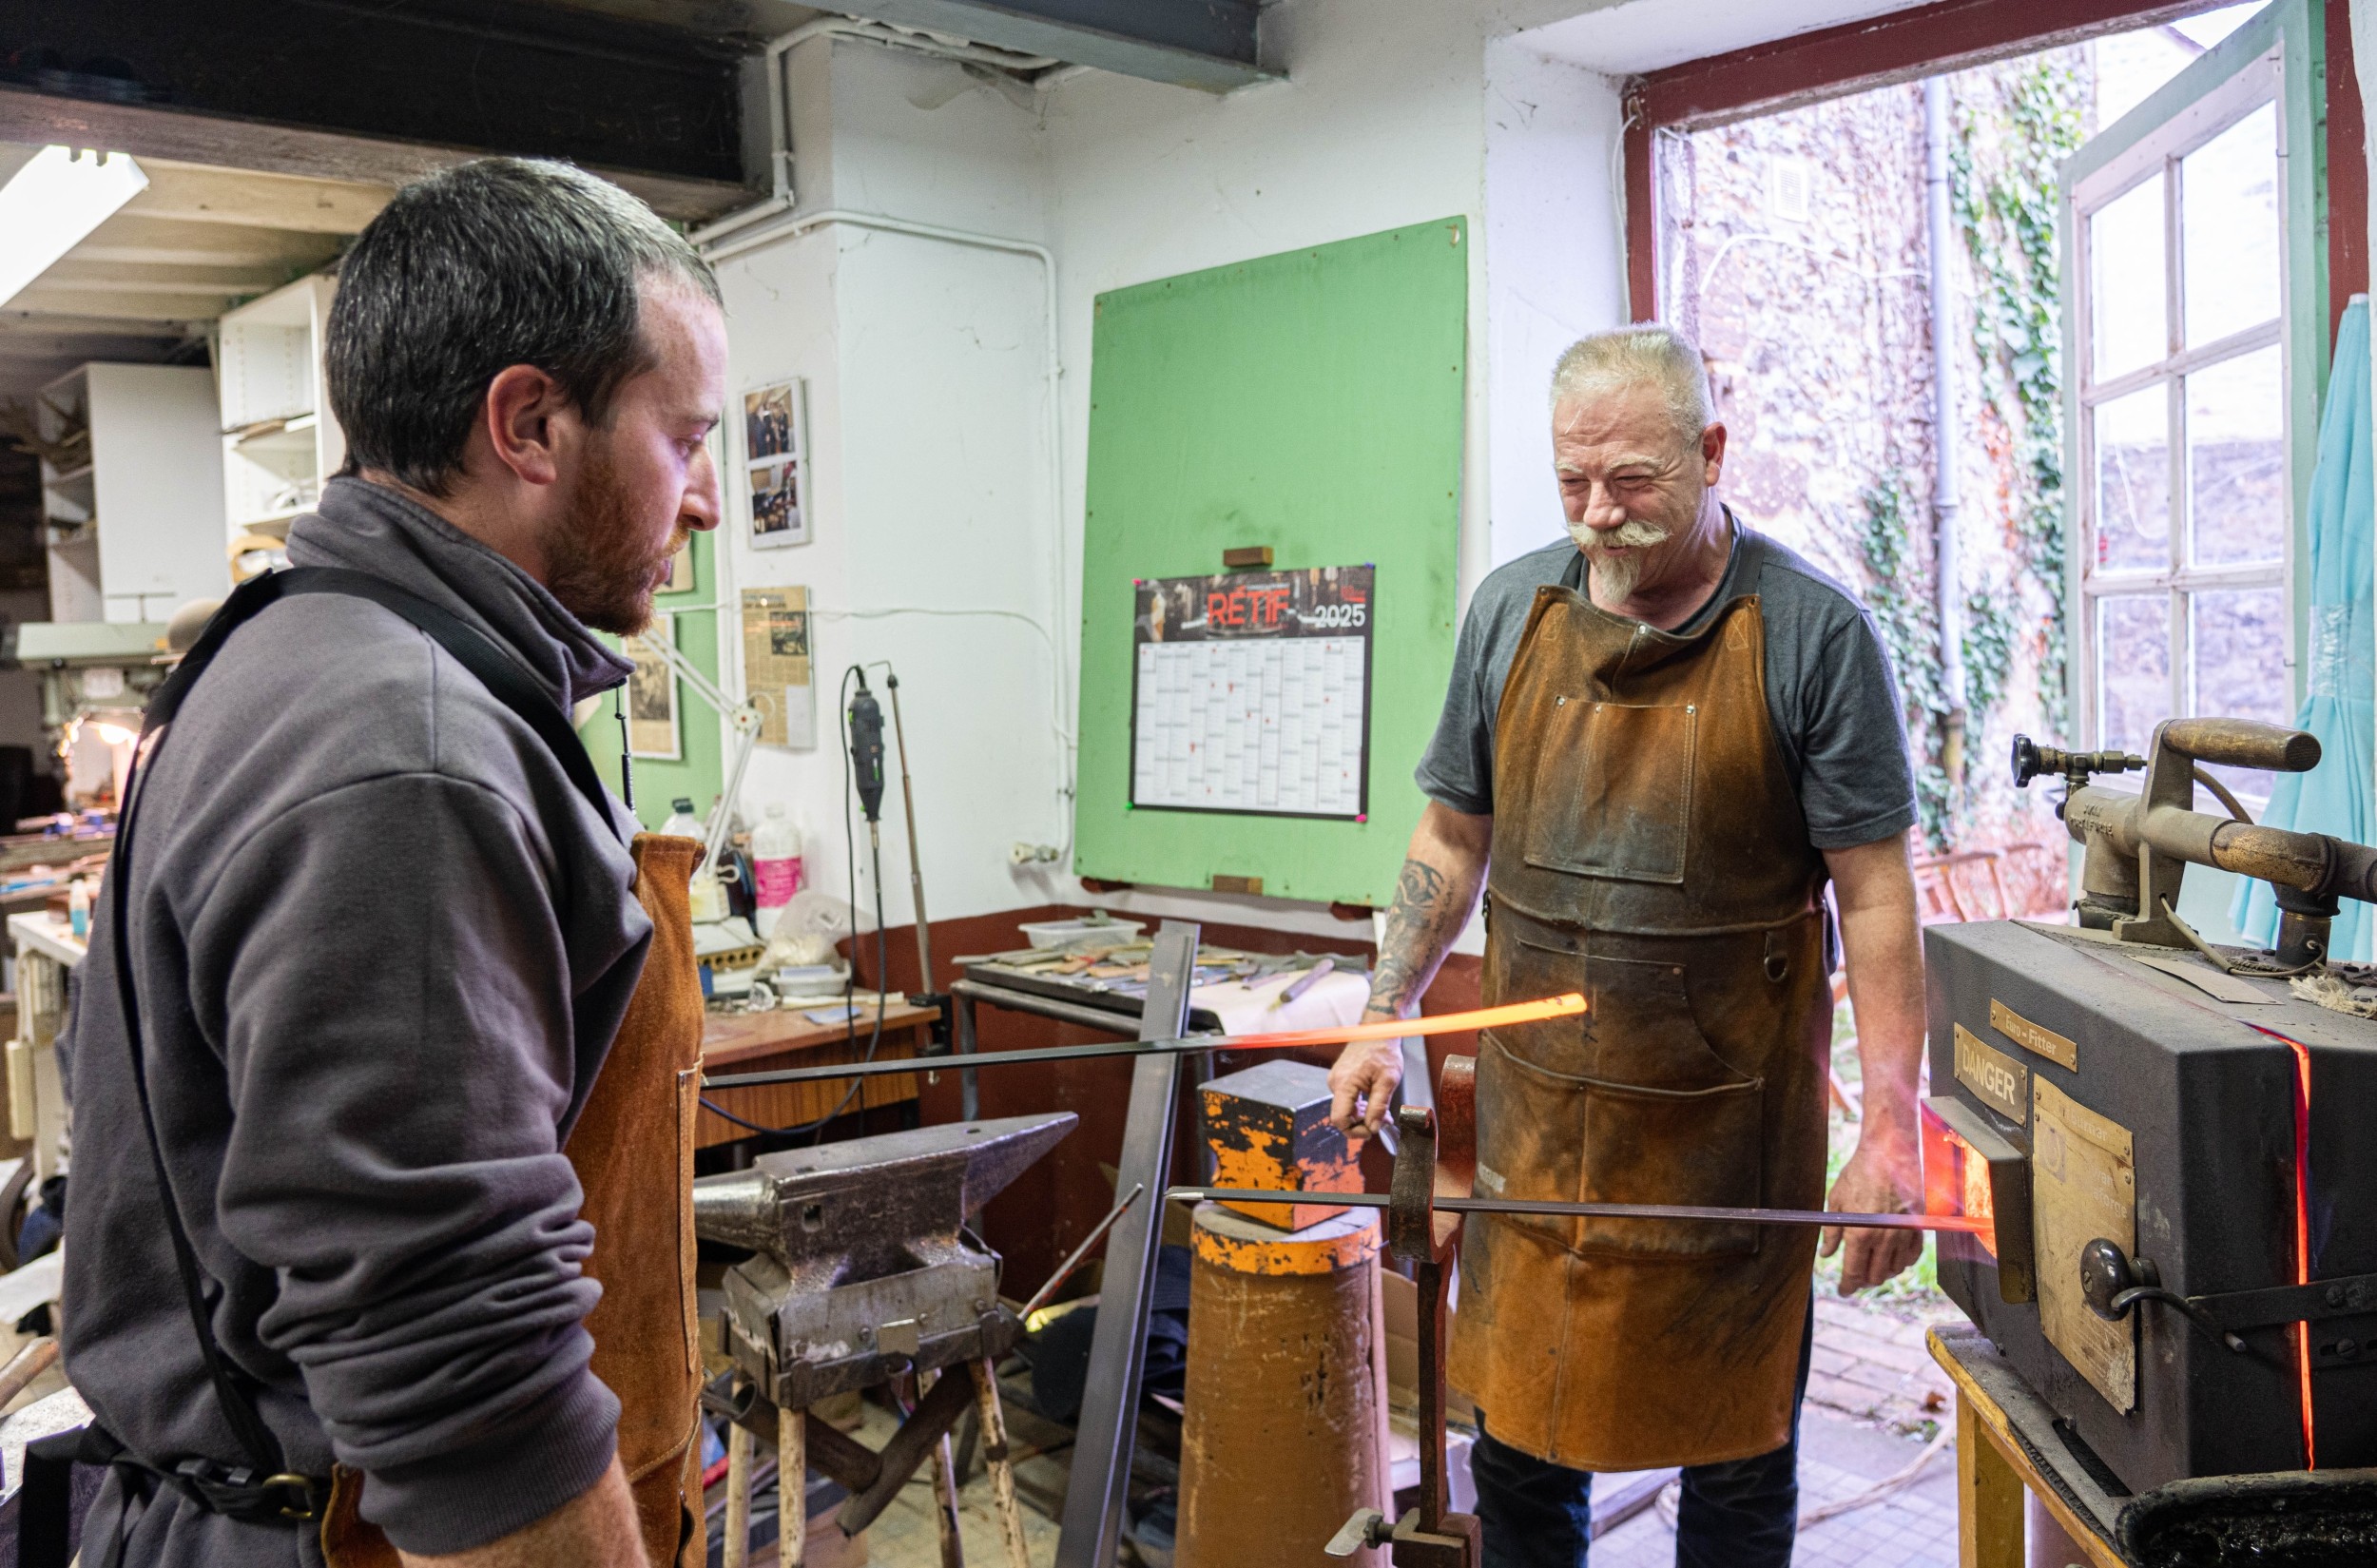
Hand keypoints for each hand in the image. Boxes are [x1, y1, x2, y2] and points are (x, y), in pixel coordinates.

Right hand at [1327, 1017, 1404, 1140]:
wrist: (1377, 1031)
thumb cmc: (1383, 1051)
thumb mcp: (1388, 1080)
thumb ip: (1378, 1106)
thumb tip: (1373, 1127)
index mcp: (1344, 1084)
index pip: (1339, 1119)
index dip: (1355, 1131)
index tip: (1372, 1131)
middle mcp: (1335, 1083)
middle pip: (1342, 1116)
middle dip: (1362, 1124)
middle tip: (1383, 1121)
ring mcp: (1336, 1081)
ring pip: (1345, 1109)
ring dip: (1362, 1115)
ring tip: (1382, 1111)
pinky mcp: (1340, 1079)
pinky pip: (1346, 1100)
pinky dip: (1360, 1106)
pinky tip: (1373, 1102)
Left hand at [1822, 1132, 1923, 1293]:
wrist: (1889, 1155)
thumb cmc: (1859, 1175)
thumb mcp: (1837, 1202)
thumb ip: (1832, 1232)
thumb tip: (1826, 1254)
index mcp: (1860, 1235)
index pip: (1853, 1272)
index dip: (1847, 1286)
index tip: (1843, 1291)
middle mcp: (1884, 1240)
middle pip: (1875, 1276)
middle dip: (1863, 1280)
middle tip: (1855, 1277)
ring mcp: (1903, 1235)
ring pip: (1895, 1269)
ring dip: (1882, 1272)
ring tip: (1872, 1267)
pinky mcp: (1918, 1228)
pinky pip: (1912, 1256)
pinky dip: (1902, 1262)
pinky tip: (1893, 1259)